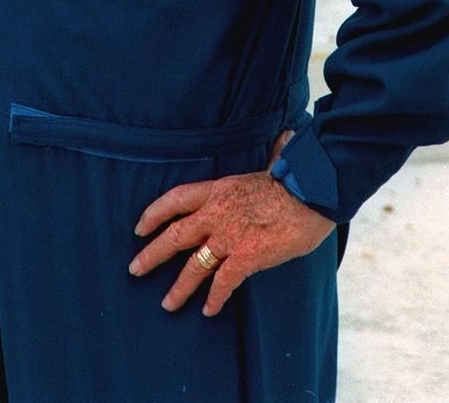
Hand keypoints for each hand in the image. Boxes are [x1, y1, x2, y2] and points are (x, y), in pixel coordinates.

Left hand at [128, 131, 333, 315]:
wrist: (313, 193)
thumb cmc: (297, 179)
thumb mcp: (273, 166)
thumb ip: (271, 157)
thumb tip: (284, 138)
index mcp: (218, 189)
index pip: (175, 199)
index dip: (154, 213)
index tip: (139, 227)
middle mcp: (216, 213)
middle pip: (175, 235)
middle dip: (152, 254)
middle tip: (135, 269)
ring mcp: (229, 236)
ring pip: (194, 266)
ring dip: (179, 287)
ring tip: (167, 304)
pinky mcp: (246, 257)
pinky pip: (223, 282)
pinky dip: (214, 298)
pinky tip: (208, 310)